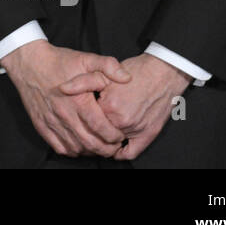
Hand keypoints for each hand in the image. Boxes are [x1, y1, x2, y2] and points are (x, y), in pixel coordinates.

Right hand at [0, 40, 132, 156]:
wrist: (28, 62)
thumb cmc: (58, 61)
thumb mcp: (86, 58)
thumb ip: (108, 66)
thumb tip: (127, 78)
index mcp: (79, 101)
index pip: (102, 129)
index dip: (115, 137)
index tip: (120, 135)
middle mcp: (65, 115)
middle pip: (91, 143)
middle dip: (107, 149)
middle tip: (114, 146)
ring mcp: (52, 122)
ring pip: (76, 148)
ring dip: (90, 151)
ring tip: (98, 146)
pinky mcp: (41, 126)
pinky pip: (59, 147)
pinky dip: (72, 151)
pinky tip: (79, 145)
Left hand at [61, 53, 190, 160]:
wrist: (163, 73)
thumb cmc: (135, 71)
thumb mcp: (104, 72)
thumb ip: (82, 82)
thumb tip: (62, 89)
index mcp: (109, 108)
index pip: (86, 120)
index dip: (82, 116)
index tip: (79, 113)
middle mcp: (123, 122)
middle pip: (97, 133)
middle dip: (91, 129)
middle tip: (88, 123)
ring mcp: (136, 130)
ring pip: (111, 144)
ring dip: (104, 139)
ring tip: (99, 130)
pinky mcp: (148, 135)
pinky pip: (130, 153)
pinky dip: (120, 152)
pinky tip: (114, 146)